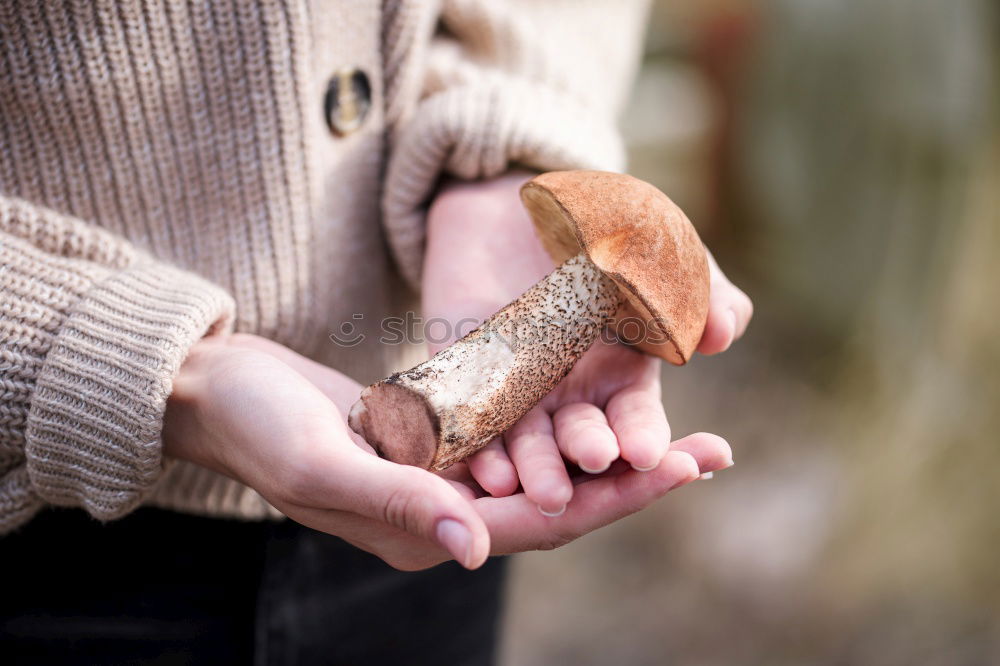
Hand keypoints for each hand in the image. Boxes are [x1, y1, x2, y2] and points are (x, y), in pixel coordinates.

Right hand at [163, 333, 730, 568]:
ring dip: (608, 451)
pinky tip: (597, 399)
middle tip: (714, 450)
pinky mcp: (438, 440)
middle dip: (638, 479)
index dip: (622, 498)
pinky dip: (560, 422)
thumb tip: (476, 549)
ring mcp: (445, 478)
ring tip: (675, 428)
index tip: (690, 465)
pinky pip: (516, 438)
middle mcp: (447, 514)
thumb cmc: (260, 429)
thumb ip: (400, 504)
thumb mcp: (325, 465)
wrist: (221, 392)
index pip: (546, 524)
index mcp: (429, 534)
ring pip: (546, 471)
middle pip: (563, 504)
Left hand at [424, 172, 751, 513]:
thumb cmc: (608, 230)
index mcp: (623, 378)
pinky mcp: (467, 377)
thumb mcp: (662, 253)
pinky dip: (476, 446)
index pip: (636, 419)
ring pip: (524, 441)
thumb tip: (725, 331)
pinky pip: (470, 417)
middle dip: (585, 455)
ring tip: (532, 488)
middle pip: (579, 438)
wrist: (522, 198)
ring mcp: (517, 390)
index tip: (645, 453)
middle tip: (592, 462)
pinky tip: (481, 465)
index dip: (642, 436)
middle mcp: (571, 395)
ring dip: (531, 466)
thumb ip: (700, 290)